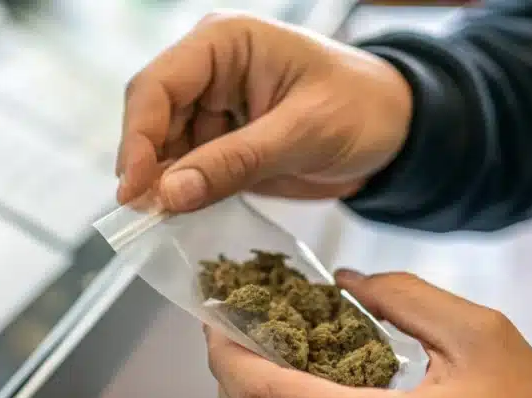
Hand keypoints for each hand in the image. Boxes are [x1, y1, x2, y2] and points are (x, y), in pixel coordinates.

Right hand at [116, 11, 411, 211]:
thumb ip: (235, 162)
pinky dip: (183, 194)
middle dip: (146, 165)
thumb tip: (169, 193)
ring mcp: (212, 108)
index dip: (138, 137)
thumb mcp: (304, 133)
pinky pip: (187, 169)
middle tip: (146, 213)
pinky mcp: (221, 142)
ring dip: (162, 185)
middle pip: (151, 118)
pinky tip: (182, 216)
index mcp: (225, 43)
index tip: (134, 188)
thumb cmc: (363, 108)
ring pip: (163, 149)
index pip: (158, 86)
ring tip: (163, 220)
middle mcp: (208, 70)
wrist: (397, 132)